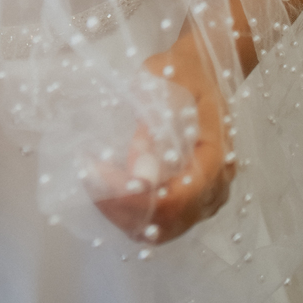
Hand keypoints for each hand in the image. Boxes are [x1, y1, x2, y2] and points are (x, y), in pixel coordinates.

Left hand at [91, 35, 233, 244]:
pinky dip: (133, 214)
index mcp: (215, 157)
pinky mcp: (193, 200)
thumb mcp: (165, 83)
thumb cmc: (184, 72)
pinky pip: (163, 224)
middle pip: (168, 222)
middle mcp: (215, 187)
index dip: (132, 196)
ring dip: (123, 214)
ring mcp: (206, 198)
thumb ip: (154, 125)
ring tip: (93, 182)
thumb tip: (137, 172)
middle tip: (86, 177)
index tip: (95, 170)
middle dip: (120, 208)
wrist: (204, 72)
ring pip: (163, 230)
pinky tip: (109, 190)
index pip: (176, 199)